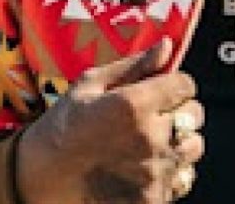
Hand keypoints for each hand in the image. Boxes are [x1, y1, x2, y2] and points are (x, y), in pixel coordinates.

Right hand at [16, 39, 203, 203]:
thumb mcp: (91, 85)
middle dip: (179, 110)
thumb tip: (168, 45)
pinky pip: (184, 177)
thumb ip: (135, 65)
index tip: (161, 90)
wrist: (40, 181)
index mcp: (134, 104)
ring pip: (194, 146)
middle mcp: (149, 137)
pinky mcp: (153, 198)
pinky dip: (172, 171)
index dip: (174, 84)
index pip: (185, 84)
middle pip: (194, 114)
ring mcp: (154, 171)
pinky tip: (147, 166)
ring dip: (180, 141)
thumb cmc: (64, 127)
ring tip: (152, 143)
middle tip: (153, 117)